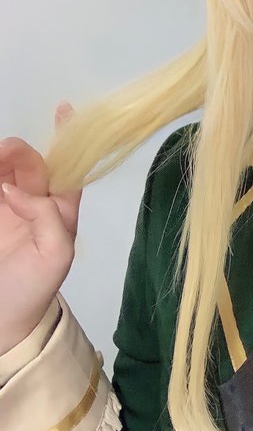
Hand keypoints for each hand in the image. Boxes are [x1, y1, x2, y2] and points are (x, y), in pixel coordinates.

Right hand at [0, 103, 82, 352]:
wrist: (0, 320)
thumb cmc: (34, 289)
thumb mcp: (55, 254)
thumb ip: (47, 216)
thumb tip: (17, 188)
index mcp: (60, 210)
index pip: (68, 168)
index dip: (69, 139)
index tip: (65, 110)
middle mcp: (33, 202)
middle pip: (28, 162)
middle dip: (18, 152)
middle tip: (6, 155)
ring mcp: (5, 206)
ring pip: (3, 170)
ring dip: (0, 161)